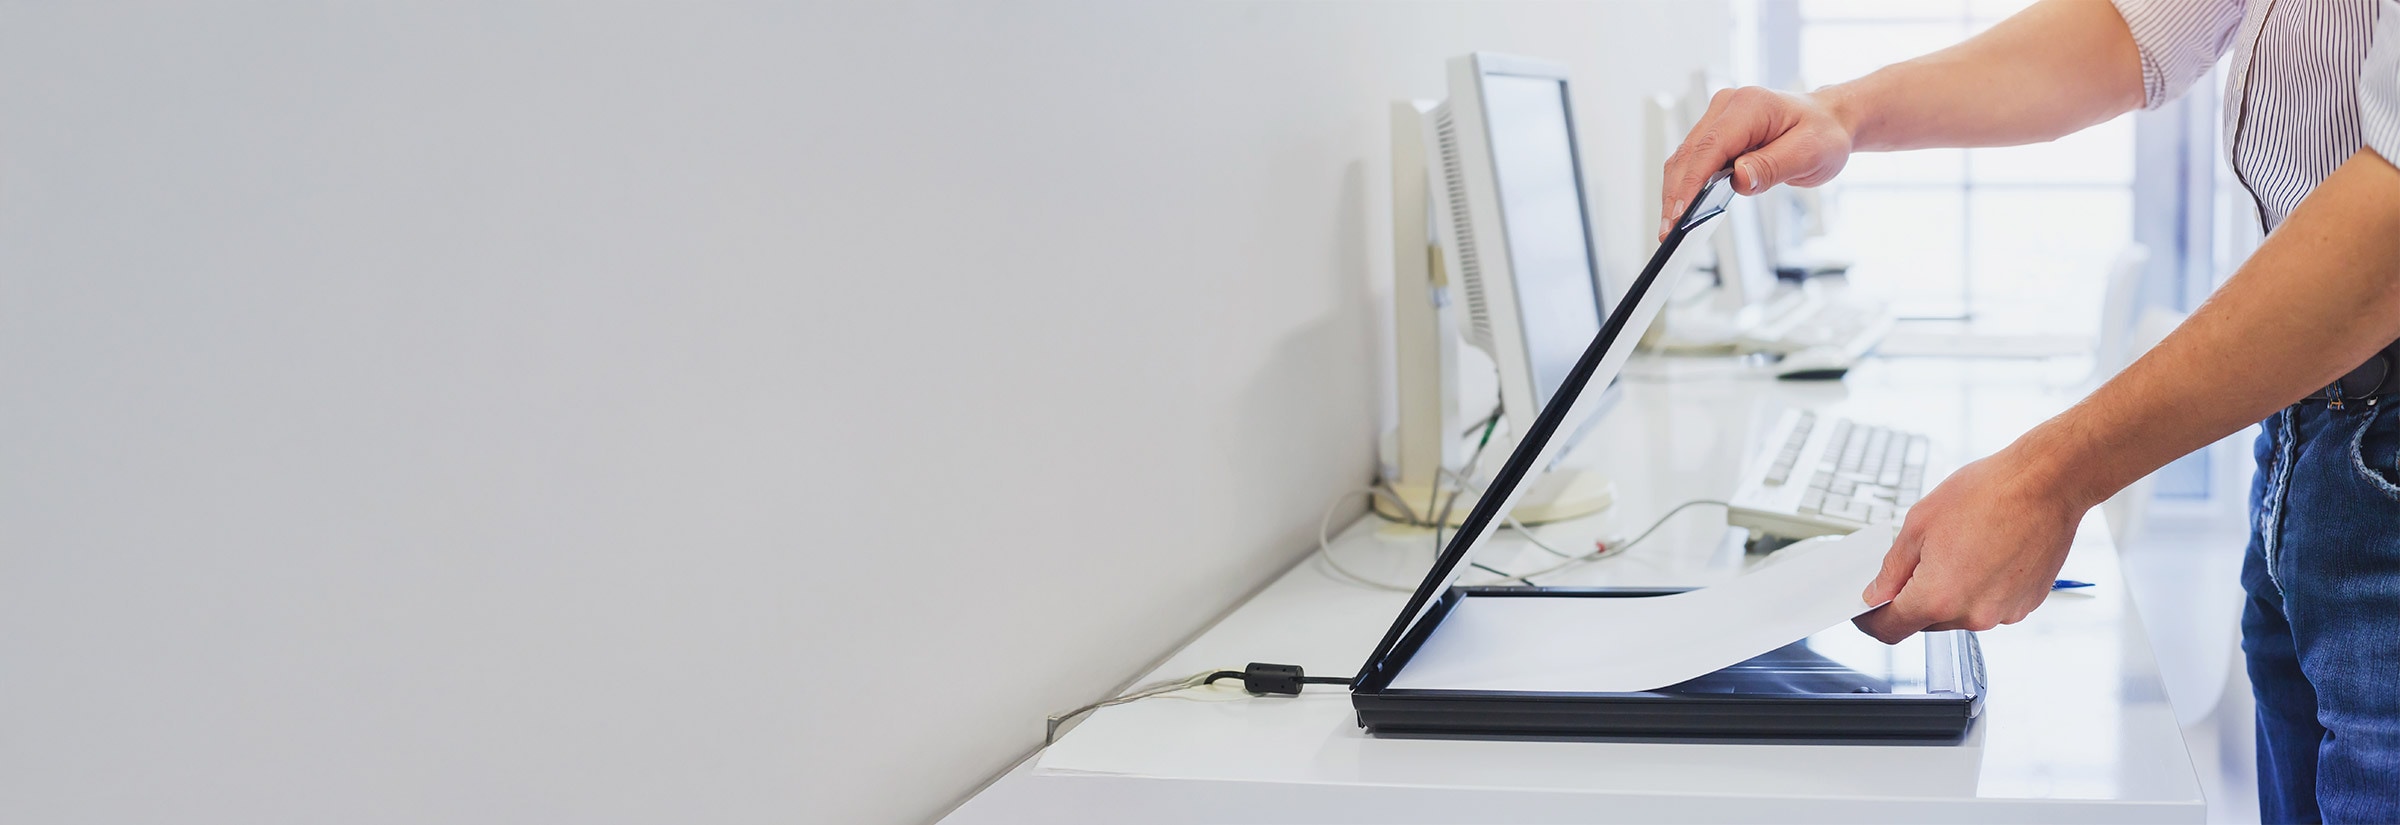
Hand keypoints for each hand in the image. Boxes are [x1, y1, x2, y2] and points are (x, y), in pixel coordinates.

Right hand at [1658, 87, 1856, 239]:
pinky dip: (1686, 185)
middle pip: (1688, 154)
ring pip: (1685, 158)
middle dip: (1675, 194)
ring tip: (1672, 226)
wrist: (1830, 121)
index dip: (1691, 182)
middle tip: (1669, 231)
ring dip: (1676, 192)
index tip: (1680, 213)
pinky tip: (1683, 208)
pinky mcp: (1717, 133)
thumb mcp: (1810, 153)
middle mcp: (1728, 107)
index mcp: (1750, 106)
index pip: (1709, 147)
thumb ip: (1773, 166)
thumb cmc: (1824, 133)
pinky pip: (1694, 160)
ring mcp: (1719, 118)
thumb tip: (1738, 179)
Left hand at [1851, 446, 2086, 644]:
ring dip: (1949, 592)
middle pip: (1924, 622)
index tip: (1866, 611)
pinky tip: (1984, 554)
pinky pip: (1987, 605)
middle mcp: (1972, 615)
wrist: (2047, 482)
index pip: (1891, 629)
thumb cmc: (1988, 493)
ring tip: (1960, 548)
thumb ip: (1892, 568)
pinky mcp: (2025, 606)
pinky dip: (1979, 588)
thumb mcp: (1918, 524)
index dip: (1871, 620)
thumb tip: (1877, 594)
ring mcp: (2002, 614)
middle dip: (1912, 598)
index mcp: (1938, 598)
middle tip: (1917, 560)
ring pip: (1958, 614)